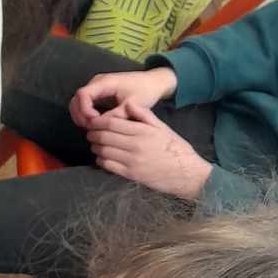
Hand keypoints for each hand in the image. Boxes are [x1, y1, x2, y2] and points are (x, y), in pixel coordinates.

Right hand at [69, 64, 177, 128]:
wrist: (153, 82)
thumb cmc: (145, 91)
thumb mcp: (133, 105)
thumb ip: (117, 115)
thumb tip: (101, 126)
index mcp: (105, 82)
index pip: (83, 95)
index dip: (84, 110)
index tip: (94, 123)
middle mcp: (97, 82)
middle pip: (76, 98)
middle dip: (80, 115)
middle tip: (89, 129)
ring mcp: (97, 87)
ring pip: (78, 101)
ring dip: (81, 116)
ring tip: (91, 129)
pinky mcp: (99, 92)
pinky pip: (85, 103)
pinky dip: (85, 114)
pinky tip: (94, 124)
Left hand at [86, 101, 211, 199]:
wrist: (186, 172)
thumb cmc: (174, 148)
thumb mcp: (162, 127)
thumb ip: (144, 115)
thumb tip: (128, 103)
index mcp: (143, 131)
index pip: (112, 123)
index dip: (97, 122)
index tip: (93, 122)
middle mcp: (136, 145)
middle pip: (104, 137)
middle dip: (93, 134)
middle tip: (90, 133)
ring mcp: (132, 161)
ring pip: (104, 151)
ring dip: (95, 147)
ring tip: (95, 144)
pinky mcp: (131, 174)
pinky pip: (108, 166)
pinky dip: (101, 160)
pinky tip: (102, 157)